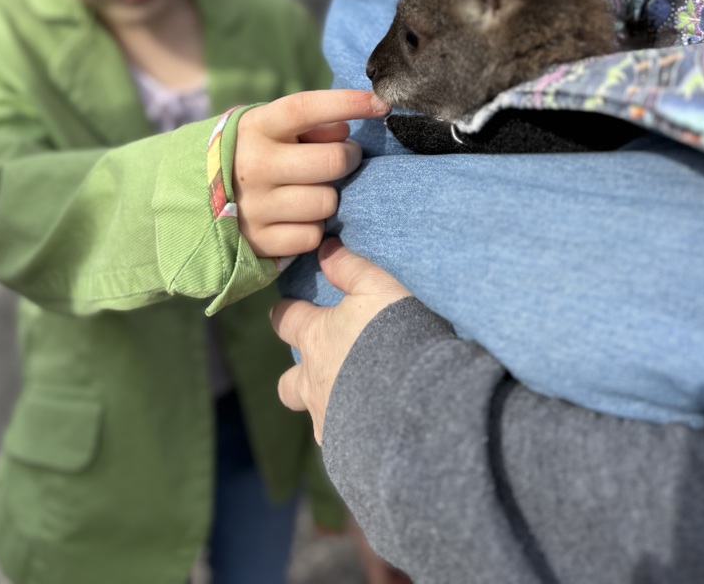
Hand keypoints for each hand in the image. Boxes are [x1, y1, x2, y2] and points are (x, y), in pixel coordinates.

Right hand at [232, 89, 386, 258]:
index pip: (306, 108)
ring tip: (313, 189)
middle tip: (344, 157)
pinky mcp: (259, 241)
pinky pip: (313, 235)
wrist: (197, 198)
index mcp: (256, 128)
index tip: (380, 103)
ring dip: (329, 196)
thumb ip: (309, 125)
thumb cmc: (253, 153)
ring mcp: (255, 206)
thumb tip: (345, 132)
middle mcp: (253, 165)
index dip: (347, 102)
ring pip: (328, 202)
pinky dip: (313, 228)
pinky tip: (298, 217)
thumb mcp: (271, 129)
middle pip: (333, 161)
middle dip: (349, 157)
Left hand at [271, 238, 410, 442]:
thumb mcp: (376, 288)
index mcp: (316, 341)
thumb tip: (324, 249)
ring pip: (316, 418)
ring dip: (328, 409)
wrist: (418, 401)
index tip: (288, 310)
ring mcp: (329, 423)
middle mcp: (313, 384)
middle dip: (297, 377)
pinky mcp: (348, 454)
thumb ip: (350, 268)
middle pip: (288, 385)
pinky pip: (343, 446)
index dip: (286, 313)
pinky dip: (354, 438)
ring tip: (355, 405)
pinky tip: (375, 434)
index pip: (286, 321)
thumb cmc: (394, 335)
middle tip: (322, 368)